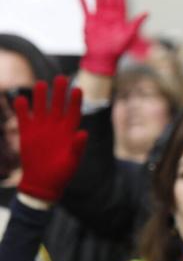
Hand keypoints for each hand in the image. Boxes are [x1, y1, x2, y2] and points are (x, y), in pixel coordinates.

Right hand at [13, 76, 87, 202]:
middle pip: (58, 105)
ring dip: (40, 96)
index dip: (75, 100)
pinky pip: (24, 117)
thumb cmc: (63, 173)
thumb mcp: (73, 161)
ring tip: (41, 84)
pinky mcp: (27, 132)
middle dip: (59, 92)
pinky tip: (21, 99)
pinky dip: (22, 108)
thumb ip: (78, 147)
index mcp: (70, 131)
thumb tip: (83, 133)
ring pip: (41, 107)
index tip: (77, 88)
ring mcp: (41, 128)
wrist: (44, 182)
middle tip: (61, 78)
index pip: (74, 111)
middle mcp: (56, 126)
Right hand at [78, 0, 147, 76]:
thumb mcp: (129, 35)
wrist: (104, 57)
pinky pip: (85, 8)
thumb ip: (137, 23)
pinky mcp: (89, 21)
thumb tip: (148, 12)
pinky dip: (82, 1)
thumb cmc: (118, 48)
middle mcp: (109, 14)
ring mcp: (99, 16)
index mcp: (120, 15)